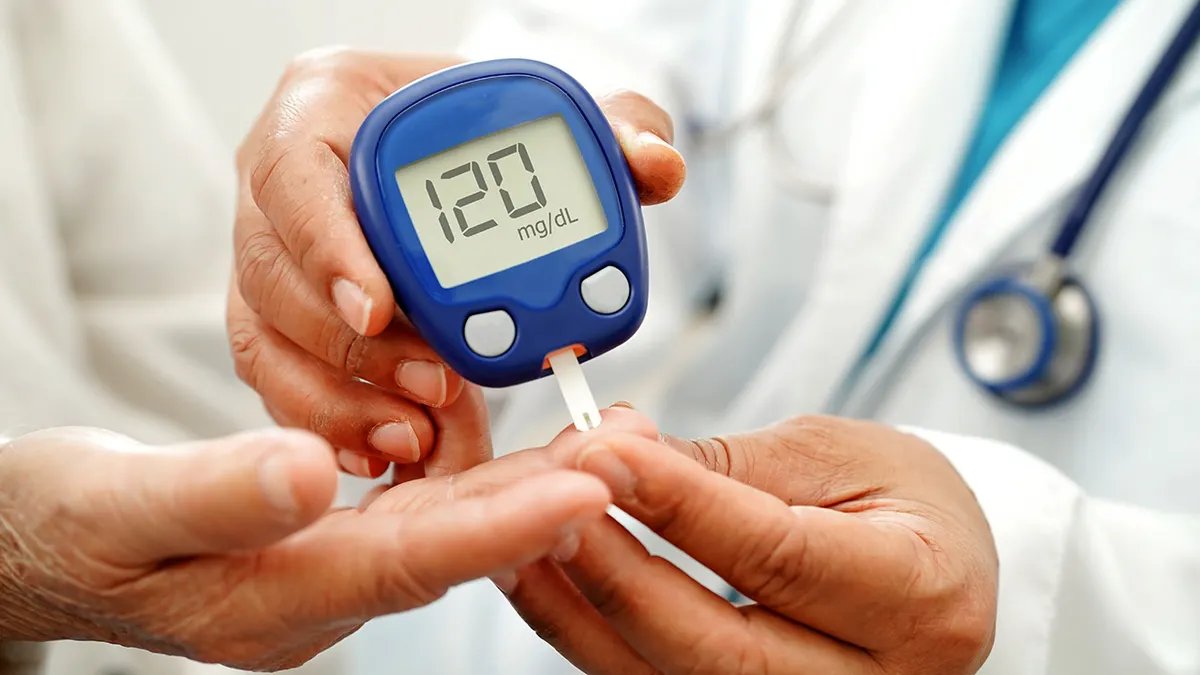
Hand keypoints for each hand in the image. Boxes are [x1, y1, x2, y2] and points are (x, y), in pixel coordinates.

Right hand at [0, 426, 609, 669]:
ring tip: (607, 437)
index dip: (500, 526)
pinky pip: (426, 507)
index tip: (582, 489)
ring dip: (530, 482)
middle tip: (632, 452)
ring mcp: (330, 569)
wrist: (41, 543)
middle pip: (456, 544)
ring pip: (452, 524)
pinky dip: (481, 473)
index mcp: (271, 597)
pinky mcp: (333, 538)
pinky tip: (526, 443)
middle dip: (549, 499)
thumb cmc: (65, 530)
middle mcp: (319, 592)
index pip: (408, 562)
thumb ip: (211, 496)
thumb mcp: (115, 509)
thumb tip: (311, 472)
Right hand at [228, 48, 685, 475]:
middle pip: (276, 276)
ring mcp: (270, 259)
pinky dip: (329, 424)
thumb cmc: (477, 132)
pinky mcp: (280, 319)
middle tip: (437, 385)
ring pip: (267, 340)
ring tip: (417, 435)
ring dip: (340, 399)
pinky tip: (385, 452)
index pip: (296, 173)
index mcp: (325, 109)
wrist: (443, 161)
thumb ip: (614, 126)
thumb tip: (656, 166)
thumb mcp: (546, 116)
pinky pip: (280, 379)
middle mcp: (277, 188)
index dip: (330, 247)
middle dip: (354, 347)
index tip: (383, 306)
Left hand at [508, 414, 998, 673]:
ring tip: (527, 545)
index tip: (605, 455)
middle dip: (621, 576)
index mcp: (920, 594)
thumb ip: (727, 463)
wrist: (938, 563)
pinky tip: (552, 583)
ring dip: (586, 615)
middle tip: (551, 506)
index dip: (682, 507)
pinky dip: (596, 638)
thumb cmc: (902, 500)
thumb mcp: (838, 453)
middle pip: (722, 650)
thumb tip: (621, 453)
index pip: (780, 555)